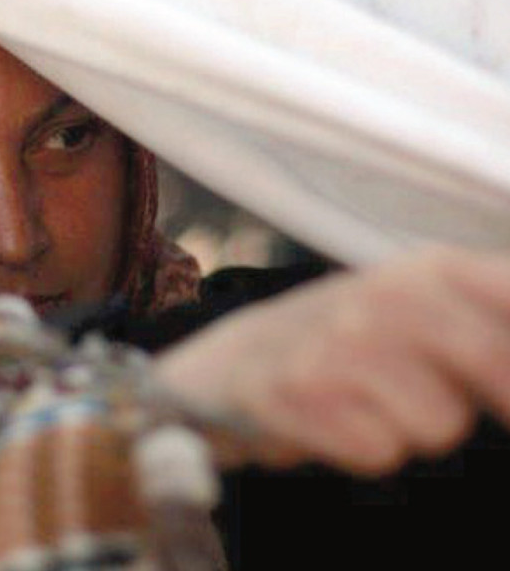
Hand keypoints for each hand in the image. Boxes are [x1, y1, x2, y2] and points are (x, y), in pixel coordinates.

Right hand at [153, 247, 509, 474]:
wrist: (238, 359)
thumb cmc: (356, 343)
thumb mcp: (430, 310)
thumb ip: (497, 320)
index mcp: (430, 270)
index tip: (505, 390)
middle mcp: (383, 294)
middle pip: (489, 356)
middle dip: (494, 398)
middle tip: (451, 402)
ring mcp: (335, 339)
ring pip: (440, 423)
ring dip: (416, 429)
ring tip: (377, 406)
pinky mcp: (293, 389)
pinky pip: (377, 451)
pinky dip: (363, 448)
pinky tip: (336, 420)